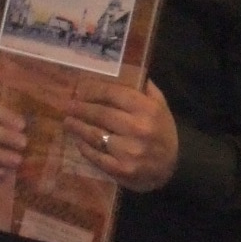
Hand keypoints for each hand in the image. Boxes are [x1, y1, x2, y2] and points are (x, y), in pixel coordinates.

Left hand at [68, 76, 178, 192]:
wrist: (174, 167)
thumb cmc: (163, 132)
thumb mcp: (161, 106)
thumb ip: (145, 89)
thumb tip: (126, 71)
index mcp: (147, 109)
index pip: (113, 94)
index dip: (93, 91)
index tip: (80, 90)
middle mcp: (138, 128)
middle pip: (101, 114)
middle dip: (80, 108)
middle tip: (67, 105)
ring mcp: (129, 151)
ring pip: (95, 135)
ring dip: (78, 127)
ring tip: (67, 122)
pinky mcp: (122, 170)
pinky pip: (97, 157)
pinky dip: (85, 148)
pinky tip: (78, 142)